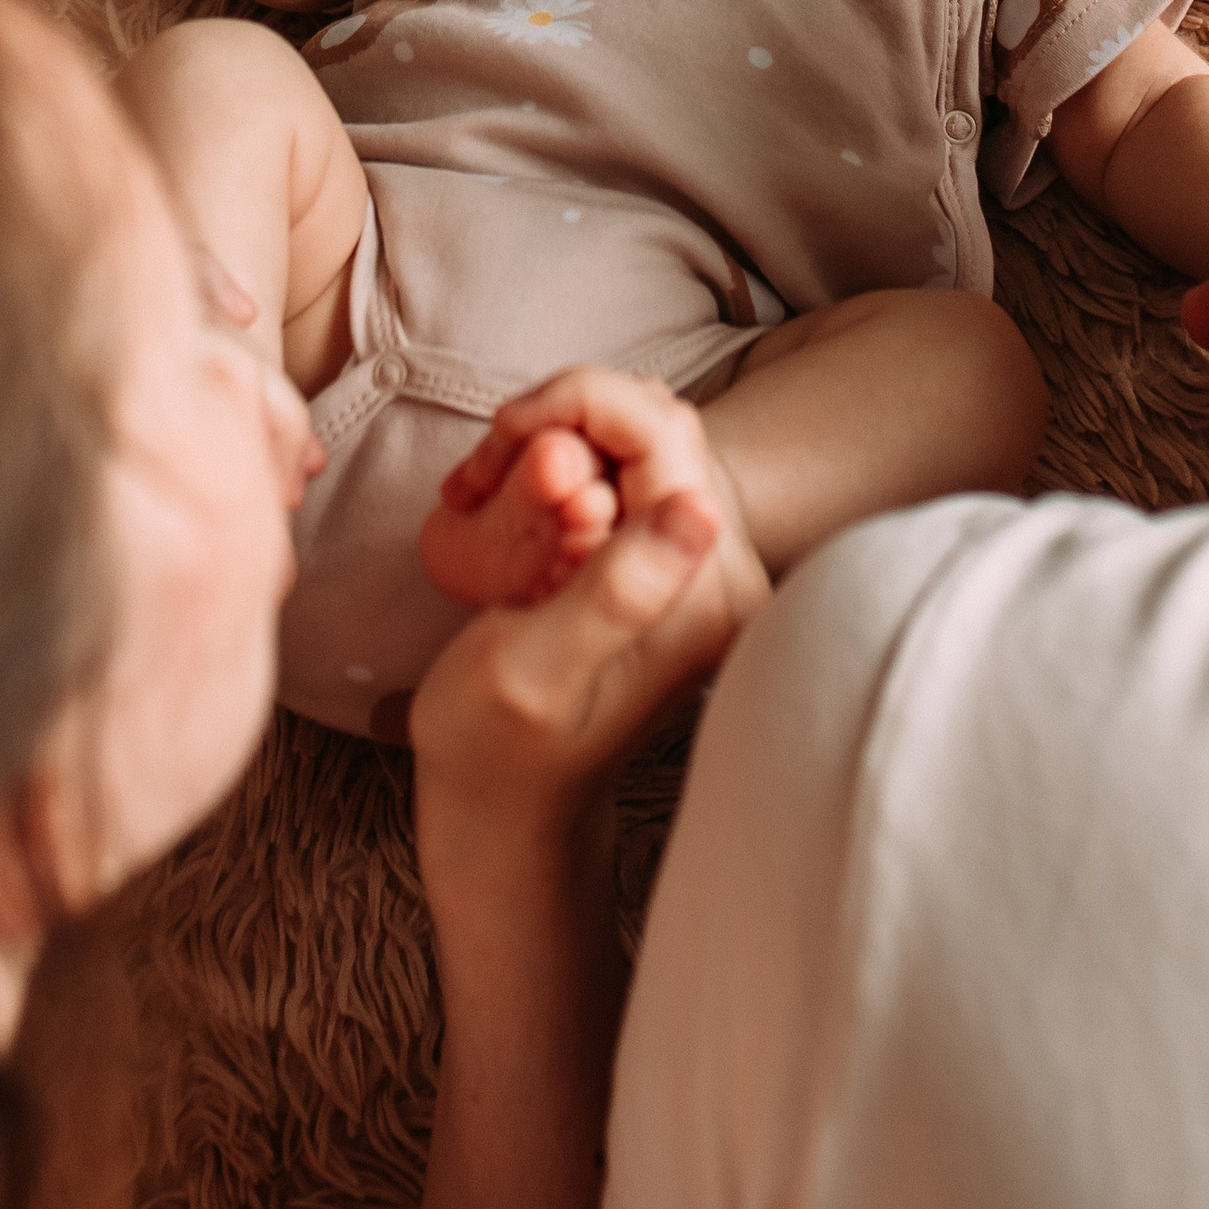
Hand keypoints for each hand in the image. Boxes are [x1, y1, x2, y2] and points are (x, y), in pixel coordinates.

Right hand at [411, 370, 767, 874]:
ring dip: (556, 439)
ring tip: (489, 493)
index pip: (661, 431)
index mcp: (703, 600)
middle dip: (561, 421)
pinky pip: (626, 467)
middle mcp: (725, 579)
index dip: (576, 404)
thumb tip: (700, 509)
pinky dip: (563, 463)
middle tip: (483, 477)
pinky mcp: (675, 564)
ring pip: (638, 435)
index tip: (501, 438)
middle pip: (657, 420)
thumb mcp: (533, 672)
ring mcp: (704, 569)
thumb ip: (617, 591)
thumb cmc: (495, 749)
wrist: (505, 804)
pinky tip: (516, 507)